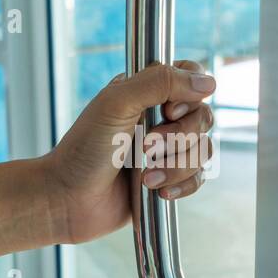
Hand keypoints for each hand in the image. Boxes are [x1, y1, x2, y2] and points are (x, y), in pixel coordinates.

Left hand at [42, 60, 216, 244]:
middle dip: (177, 138)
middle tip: (144, 147)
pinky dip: (181, 185)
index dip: (189, 96)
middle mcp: (159, 118)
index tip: (168, 111)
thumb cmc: (84, 150)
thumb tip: (208, 83)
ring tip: (145, 177)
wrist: (69, 200)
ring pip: (202, 150)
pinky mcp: (169, 178)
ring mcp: (166, 150)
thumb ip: (160, 83)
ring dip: (175, 166)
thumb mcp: (117, 104)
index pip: (191, 78)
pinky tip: (156, 190)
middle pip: (202, 117)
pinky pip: (198, 177)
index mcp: (146, 91)